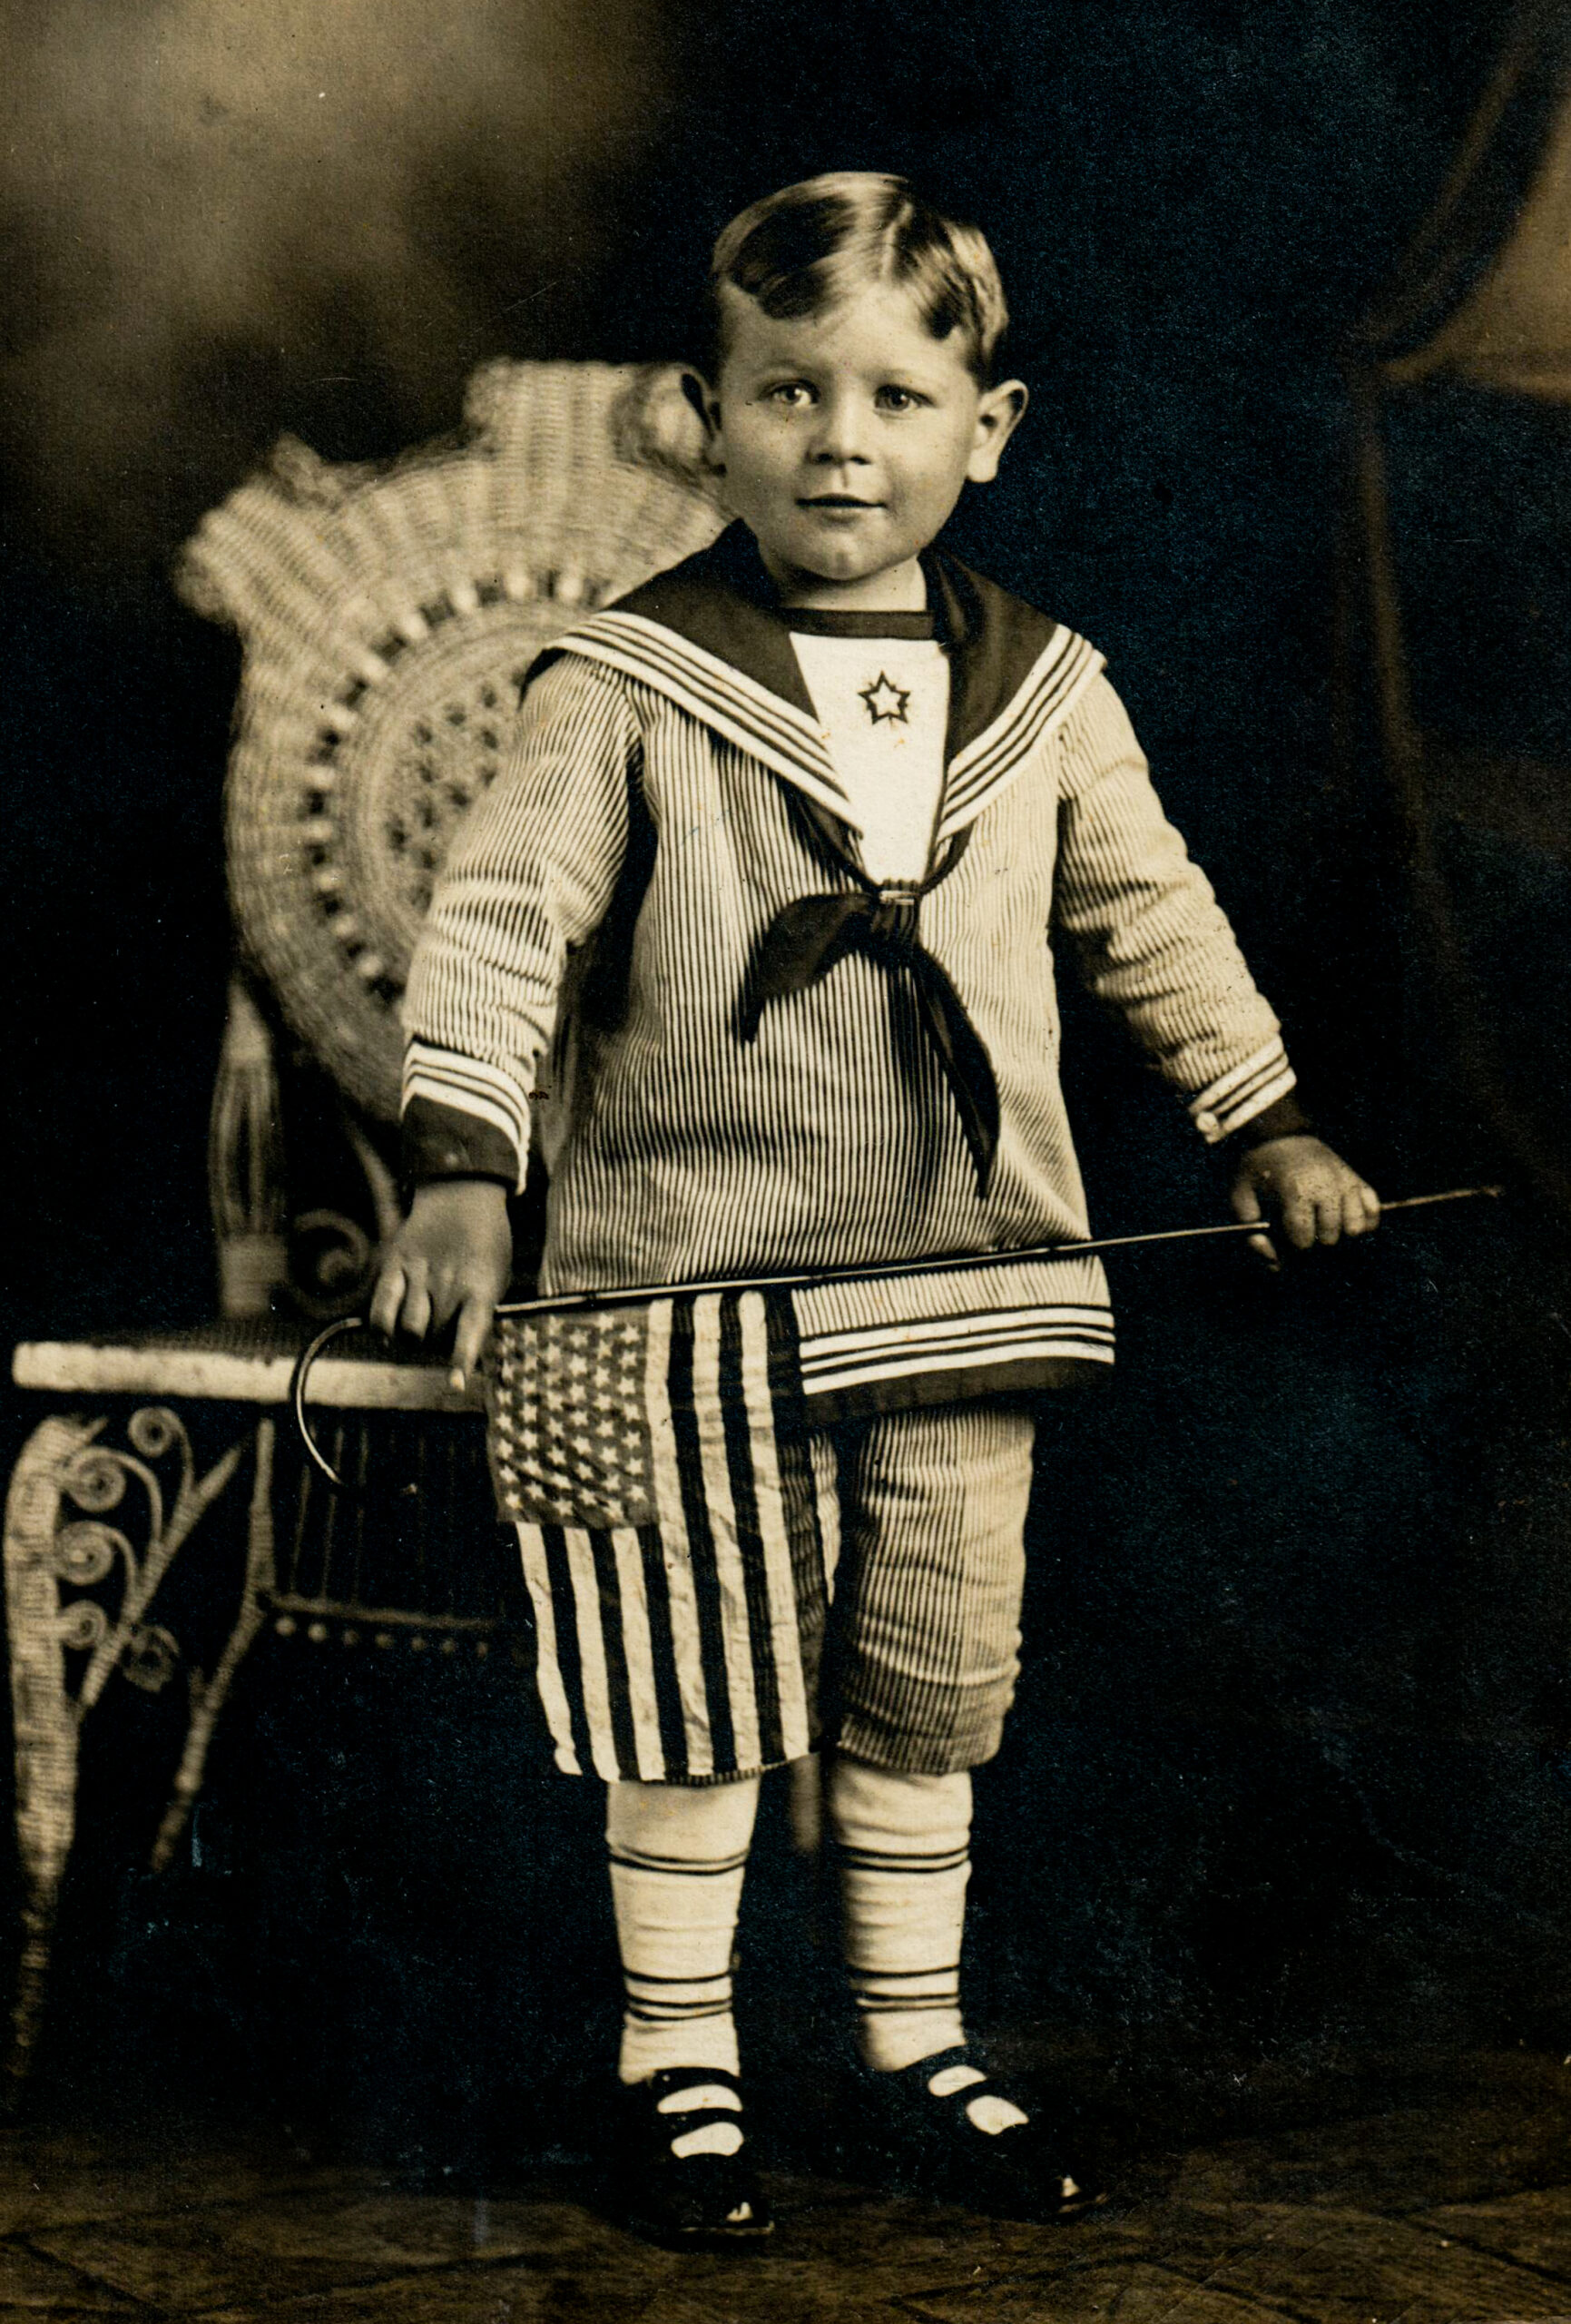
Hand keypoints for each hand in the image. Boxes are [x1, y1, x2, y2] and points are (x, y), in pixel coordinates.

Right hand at [369, 1179, 512, 1388]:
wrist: (463, 1195)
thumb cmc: (486, 1245)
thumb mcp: (497, 1277)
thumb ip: (480, 1314)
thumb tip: (462, 1356)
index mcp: (480, 1287)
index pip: (469, 1332)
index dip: (460, 1360)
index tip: (454, 1386)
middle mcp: (447, 1283)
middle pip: (434, 1338)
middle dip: (437, 1344)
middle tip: (443, 1324)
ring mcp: (419, 1274)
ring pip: (408, 1330)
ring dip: (414, 1337)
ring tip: (422, 1322)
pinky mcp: (395, 1265)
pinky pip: (381, 1310)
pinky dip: (383, 1328)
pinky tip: (389, 1331)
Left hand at [1231, 1135, 1379, 1266]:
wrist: (1280, 1136)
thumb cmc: (1258, 1170)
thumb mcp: (1241, 1199)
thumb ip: (1252, 1235)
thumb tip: (1276, 1266)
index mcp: (1295, 1190)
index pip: (1303, 1241)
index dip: (1293, 1246)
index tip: (1286, 1236)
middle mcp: (1326, 1186)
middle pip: (1330, 1238)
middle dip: (1315, 1243)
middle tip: (1304, 1232)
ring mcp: (1345, 1182)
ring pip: (1356, 1228)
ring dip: (1340, 1235)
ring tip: (1324, 1227)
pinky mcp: (1358, 1180)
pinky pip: (1373, 1212)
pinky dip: (1364, 1222)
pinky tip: (1345, 1222)